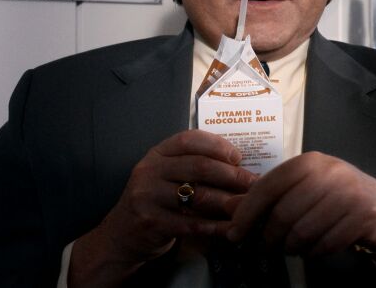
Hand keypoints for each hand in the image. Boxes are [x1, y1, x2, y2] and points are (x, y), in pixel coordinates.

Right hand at [70, 130, 255, 285]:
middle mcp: (149, 171)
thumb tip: (242, 168)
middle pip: (199, 166)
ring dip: (228, 201)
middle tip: (253, 184)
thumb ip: (195, 167)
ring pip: (198, 195)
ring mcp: (147, 196)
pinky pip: (191, 223)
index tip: (238, 157)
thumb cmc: (157, 202)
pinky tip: (232, 228)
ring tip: (248, 205)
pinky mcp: (150, 222)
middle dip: (232, 175)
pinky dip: (215, 227)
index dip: (218, 145)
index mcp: (157, 154)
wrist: (122, 235)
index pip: (189, 139)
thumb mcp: (168, 177)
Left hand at [227, 152, 375, 259]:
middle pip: (284, 214)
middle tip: (268, 246)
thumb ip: (268, 195)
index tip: (235, 233)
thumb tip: (229, 207)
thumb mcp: (302, 187)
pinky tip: (313, 249)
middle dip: (270, 237)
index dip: (247, 212)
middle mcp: (330, 173)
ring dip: (291, 247)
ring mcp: (350, 194)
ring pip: (303, 233)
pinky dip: (313, 253)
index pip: (268, 186)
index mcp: (310, 162)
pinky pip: (325, 244)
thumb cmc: (334, 195)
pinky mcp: (363, 216)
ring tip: (292, 247)